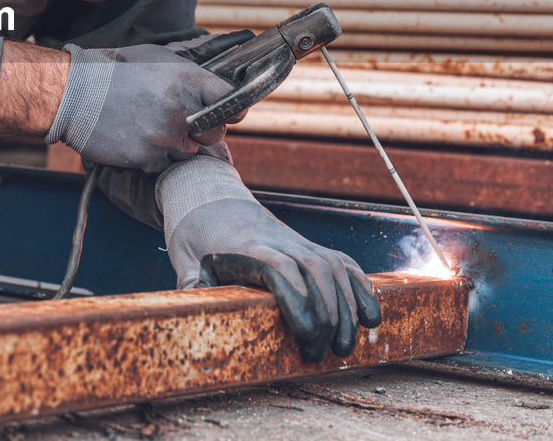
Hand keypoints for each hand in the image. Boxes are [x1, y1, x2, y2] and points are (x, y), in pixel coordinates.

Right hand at [45, 43, 233, 172]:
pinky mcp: (148, 157)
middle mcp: (182, 108)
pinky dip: (152, 156)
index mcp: (188, 79)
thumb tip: (212, 78)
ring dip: (176, 144)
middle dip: (203, 130)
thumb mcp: (156, 57)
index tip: (229, 112)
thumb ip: (188, 71)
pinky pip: (162, 163)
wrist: (74, 92)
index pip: (231, 99)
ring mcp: (166, 135)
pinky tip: (134, 138)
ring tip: (150, 128)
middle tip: (182, 123)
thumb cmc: (113, 70)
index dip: (233, 108)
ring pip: (189, 151)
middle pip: (216, 132)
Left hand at [158, 157, 380, 360]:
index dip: (300, 300)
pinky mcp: (306, 245)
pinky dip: (359, 287)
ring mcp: (295, 241)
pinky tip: (369, 316)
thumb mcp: (183, 255)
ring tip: (347, 346)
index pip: (280, 268)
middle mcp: (277, 240)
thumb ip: (188, 282)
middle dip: (329, 314)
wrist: (210, 198)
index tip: (307, 335)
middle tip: (327, 353)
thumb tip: (186, 310)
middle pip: (315, 271)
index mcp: (244, 245)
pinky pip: (341, 261)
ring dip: (348, 307)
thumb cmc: (195, 233)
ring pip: (333, 267)